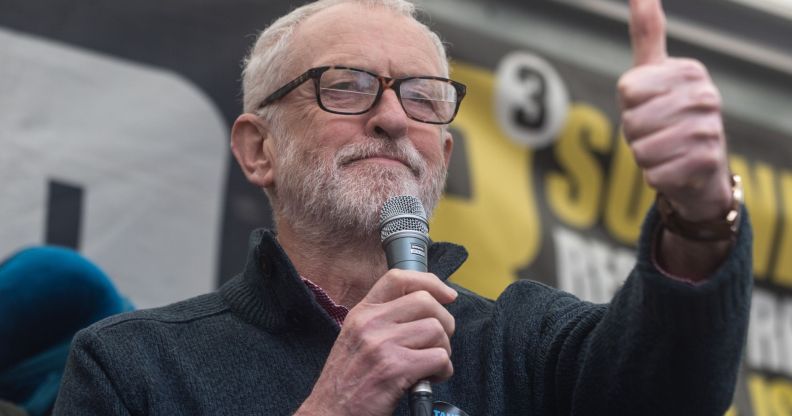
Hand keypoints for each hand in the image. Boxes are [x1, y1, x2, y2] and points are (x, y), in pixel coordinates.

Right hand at [296, 270, 457, 415]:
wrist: (331, 412)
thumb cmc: (348, 380)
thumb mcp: (356, 337)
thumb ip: (383, 319)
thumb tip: (425, 306)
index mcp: (362, 313)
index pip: (398, 278)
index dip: (430, 282)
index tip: (447, 295)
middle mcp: (370, 323)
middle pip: (426, 302)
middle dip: (444, 322)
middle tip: (438, 342)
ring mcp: (382, 345)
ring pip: (437, 330)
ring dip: (443, 350)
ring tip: (430, 365)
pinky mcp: (395, 369)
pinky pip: (439, 358)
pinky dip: (442, 371)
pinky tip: (429, 379)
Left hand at [618, 0, 731, 222]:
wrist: (700, 168)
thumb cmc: (668, 114)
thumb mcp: (655, 71)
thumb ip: (647, 31)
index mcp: (690, 71)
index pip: (627, 91)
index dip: (629, 106)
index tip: (649, 106)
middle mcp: (705, 97)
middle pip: (631, 123)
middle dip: (635, 135)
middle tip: (658, 133)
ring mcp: (709, 130)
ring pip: (640, 150)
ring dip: (644, 157)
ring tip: (666, 150)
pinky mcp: (706, 164)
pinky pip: (652, 174)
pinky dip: (655, 177)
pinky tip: (675, 169)